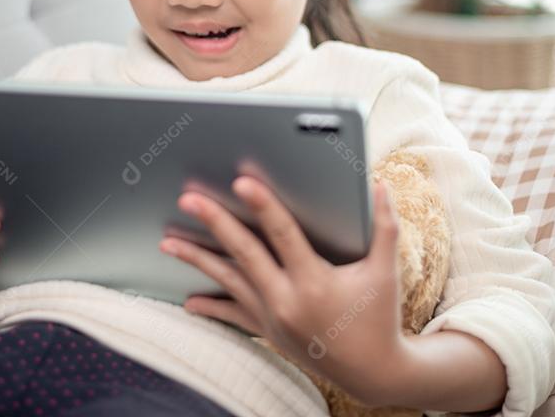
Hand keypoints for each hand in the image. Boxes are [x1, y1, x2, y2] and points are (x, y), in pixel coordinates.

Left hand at [159, 176, 405, 406]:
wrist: (372, 372)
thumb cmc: (379, 317)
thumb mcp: (385, 271)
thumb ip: (384, 226)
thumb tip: (381, 185)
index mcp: (315, 281)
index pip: (283, 234)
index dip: (263, 206)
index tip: (241, 182)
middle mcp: (287, 300)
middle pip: (244, 253)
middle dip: (214, 223)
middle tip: (189, 200)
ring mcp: (273, 318)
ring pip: (229, 282)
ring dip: (198, 260)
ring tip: (168, 242)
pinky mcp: (268, 331)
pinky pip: (233, 315)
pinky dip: (210, 306)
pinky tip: (188, 300)